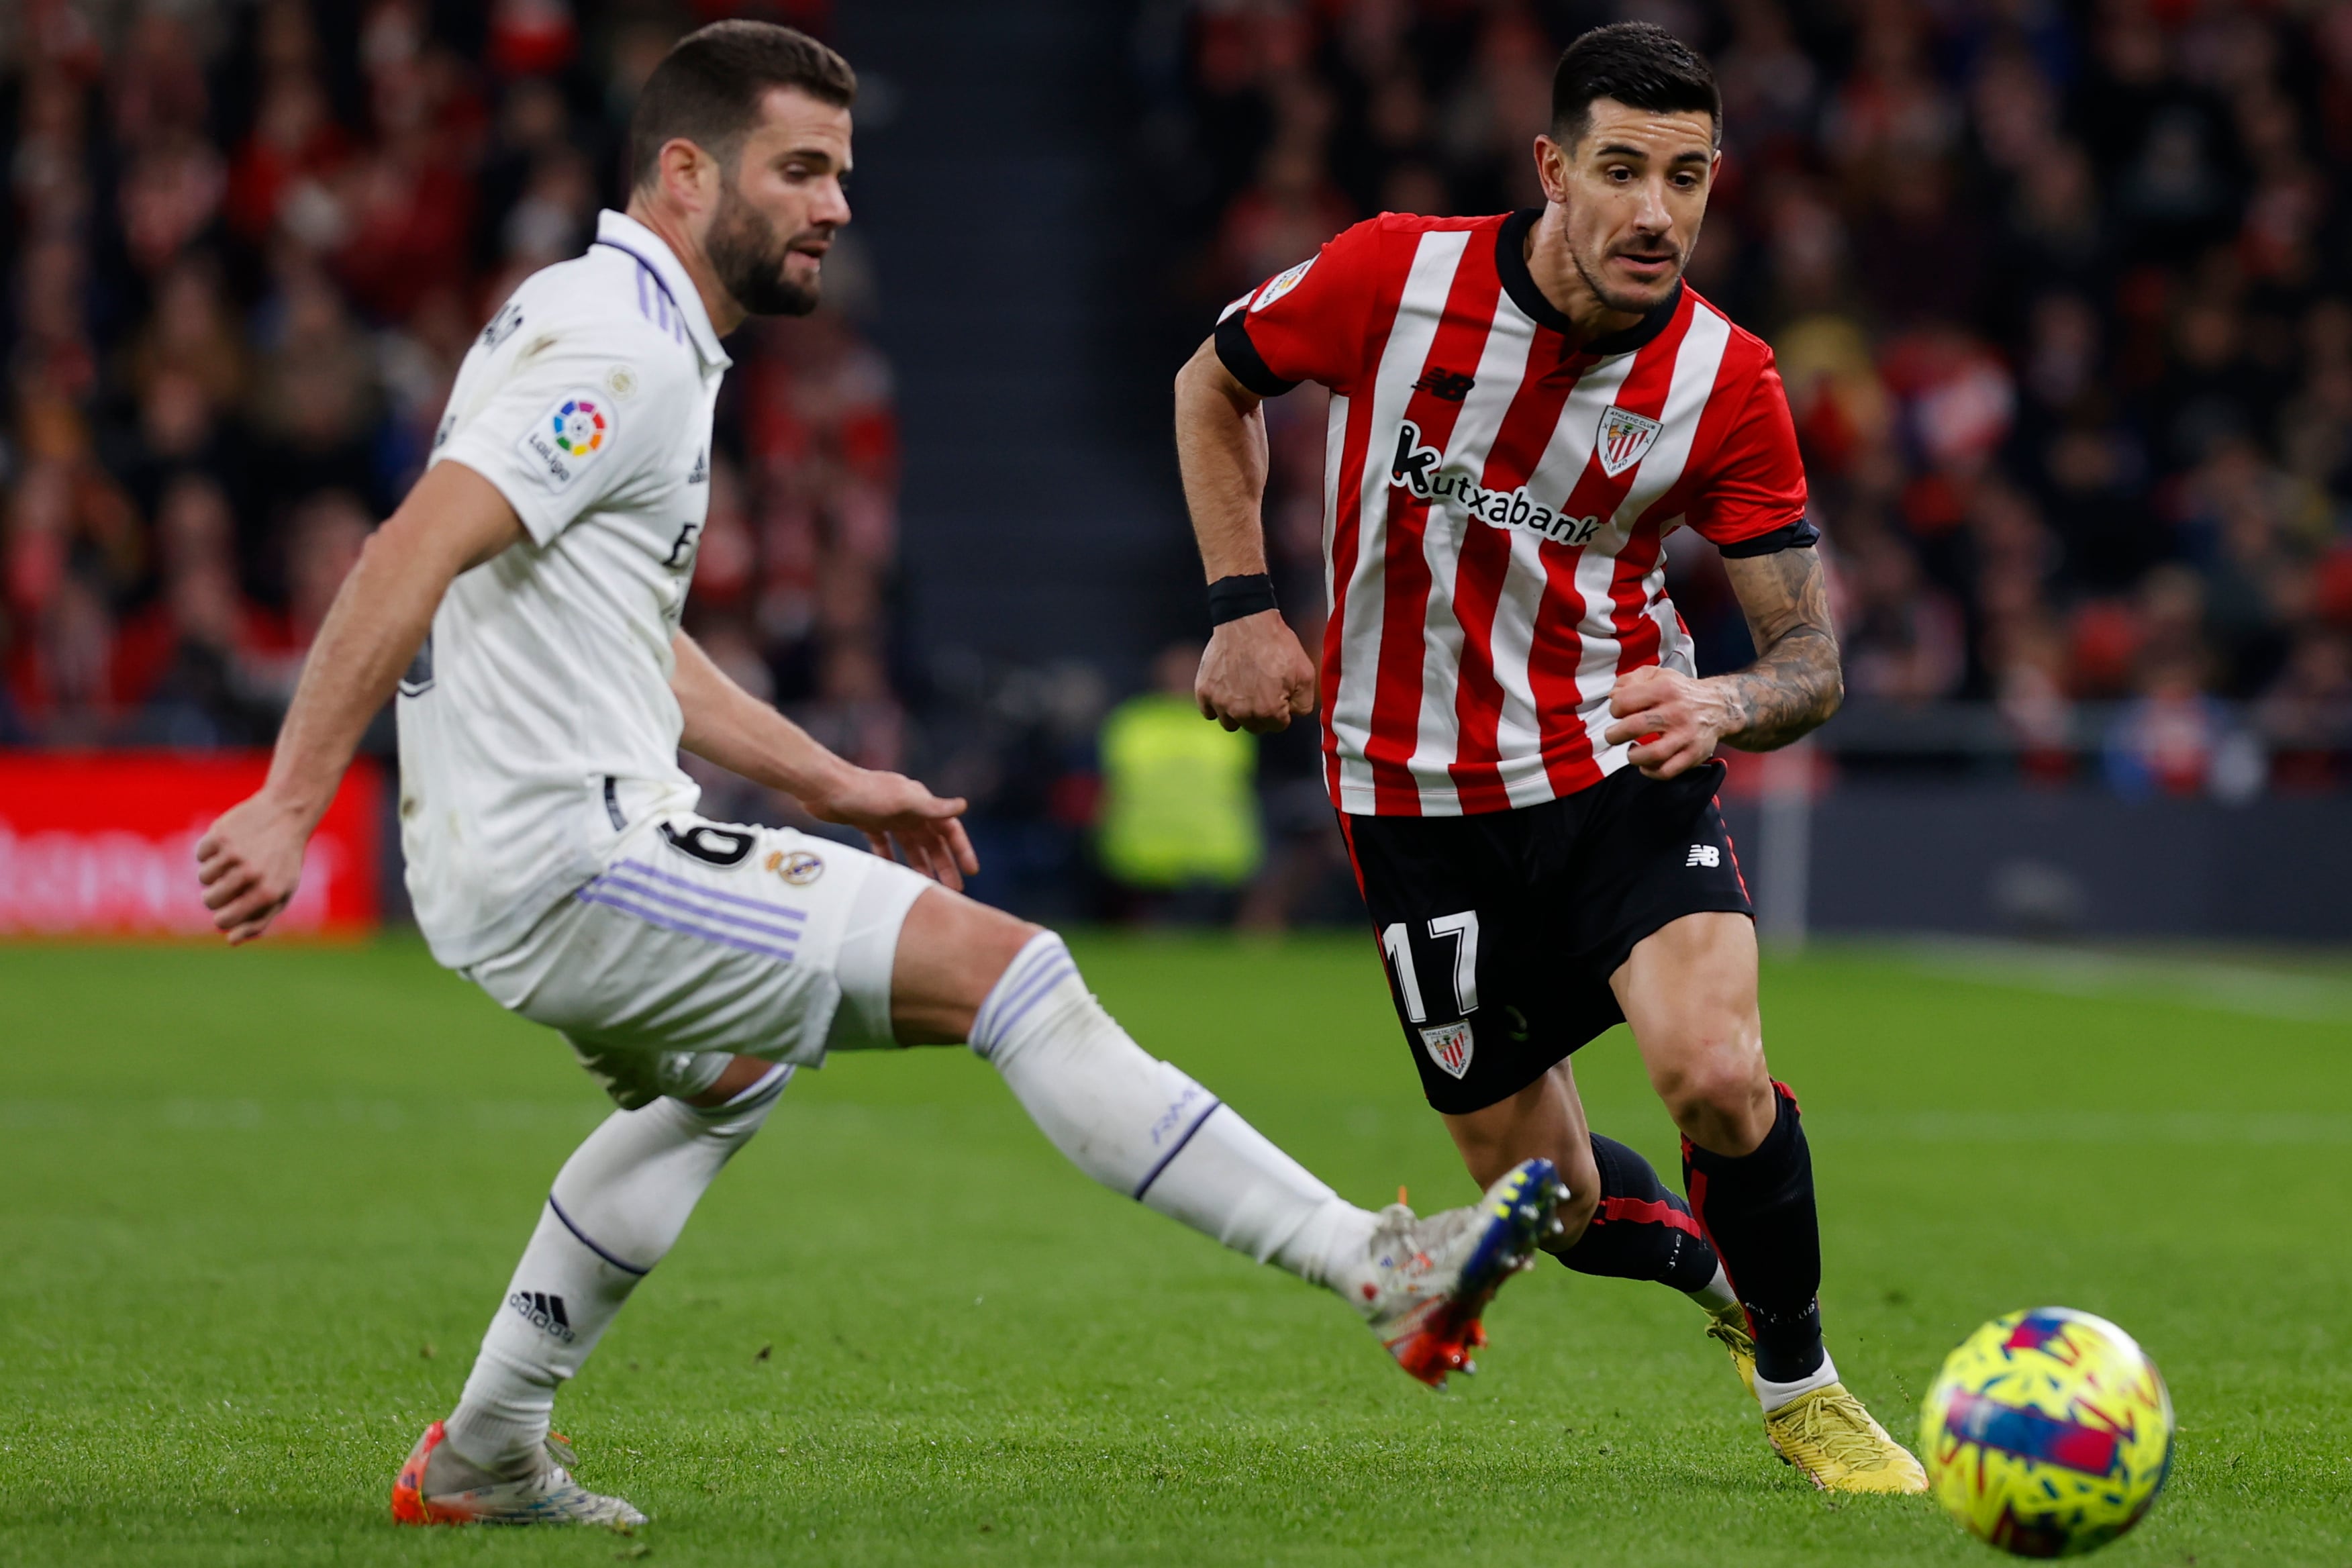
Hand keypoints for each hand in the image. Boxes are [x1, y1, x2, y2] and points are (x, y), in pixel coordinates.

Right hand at [195, 791, 314, 943]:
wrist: (287, 813)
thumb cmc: (284, 860)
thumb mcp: (282, 892)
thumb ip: (259, 921)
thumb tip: (230, 940)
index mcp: (267, 893)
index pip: (223, 920)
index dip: (222, 916)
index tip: (228, 908)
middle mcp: (250, 874)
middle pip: (209, 901)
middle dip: (216, 895)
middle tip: (233, 882)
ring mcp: (234, 853)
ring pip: (203, 877)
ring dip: (214, 872)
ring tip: (236, 860)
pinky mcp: (220, 834)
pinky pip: (200, 854)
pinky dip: (210, 851)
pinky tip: (231, 843)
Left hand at [805, 767, 979, 890]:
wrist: (825, 787)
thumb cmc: (865, 792)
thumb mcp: (903, 801)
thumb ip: (933, 807)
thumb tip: (964, 805)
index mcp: (920, 802)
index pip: (949, 829)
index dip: (962, 849)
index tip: (972, 870)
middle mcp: (907, 809)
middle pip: (932, 841)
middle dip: (944, 864)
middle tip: (954, 889)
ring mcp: (888, 816)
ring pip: (911, 845)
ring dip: (921, 865)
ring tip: (927, 888)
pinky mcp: (868, 822)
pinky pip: (885, 845)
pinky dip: (891, 859)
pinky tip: (893, 875)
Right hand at [1195, 609, 1315, 732]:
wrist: (1246, 620)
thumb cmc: (1277, 645)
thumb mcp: (1305, 673)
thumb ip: (1304, 704)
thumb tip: (1293, 715)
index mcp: (1268, 711)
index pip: (1278, 726)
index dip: (1282, 708)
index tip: (1280, 691)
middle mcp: (1242, 712)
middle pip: (1254, 727)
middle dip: (1261, 713)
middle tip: (1262, 688)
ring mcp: (1220, 703)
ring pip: (1230, 723)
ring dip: (1238, 713)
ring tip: (1244, 690)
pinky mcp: (1204, 691)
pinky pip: (1209, 712)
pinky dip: (1216, 705)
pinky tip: (1226, 689)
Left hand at [1602, 665, 1736, 779]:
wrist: (1719, 707)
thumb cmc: (1681, 693)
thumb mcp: (1658, 675)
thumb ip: (1631, 679)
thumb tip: (1612, 695)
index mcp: (1665, 689)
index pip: (1625, 701)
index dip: (1614, 709)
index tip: (1618, 713)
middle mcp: (1676, 712)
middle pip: (1634, 727)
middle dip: (1615, 735)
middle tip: (1614, 736)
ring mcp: (1686, 735)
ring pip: (1652, 754)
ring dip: (1633, 756)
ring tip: (1632, 751)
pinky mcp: (1693, 754)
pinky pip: (1667, 771)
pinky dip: (1650, 771)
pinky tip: (1646, 764)